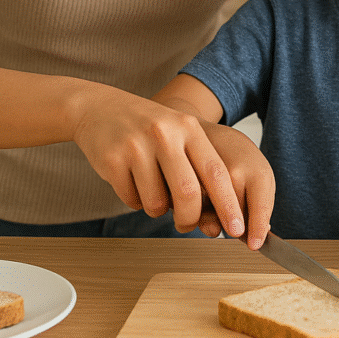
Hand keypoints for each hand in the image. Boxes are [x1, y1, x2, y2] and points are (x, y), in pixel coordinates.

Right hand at [72, 89, 274, 244]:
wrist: (101, 108)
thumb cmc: (149, 128)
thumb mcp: (180, 132)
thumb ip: (200, 164)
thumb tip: (224, 211)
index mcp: (188, 127)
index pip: (216, 172)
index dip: (228, 204)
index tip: (237, 229)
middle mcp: (165, 133)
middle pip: (187, 193)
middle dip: (190, 218)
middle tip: (186, 225)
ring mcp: (136, 145)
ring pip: (156, 203)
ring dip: (157, 210)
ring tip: (153, 192)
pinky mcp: (112, 159)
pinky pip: (131, 200)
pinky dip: (136, 202)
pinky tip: (133, 182)